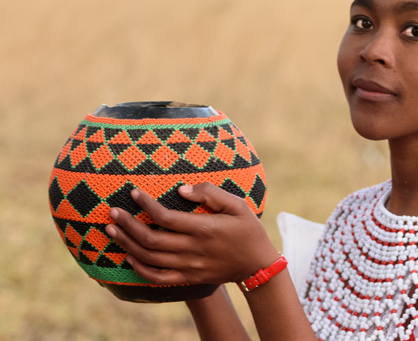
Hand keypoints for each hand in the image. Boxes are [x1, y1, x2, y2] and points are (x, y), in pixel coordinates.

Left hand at [105, 182, 278, 285]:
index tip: (134, 192)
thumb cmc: (249, 230)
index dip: (146, 204)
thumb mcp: (238, 205)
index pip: (165, 217)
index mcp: (203, 228)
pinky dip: (140, 268)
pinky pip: (158, 277)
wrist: (257, 264)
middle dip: (127, 224)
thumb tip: (181, 188)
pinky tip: (130, 256)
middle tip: (113, 212)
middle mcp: (192, 249)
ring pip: (149, 257)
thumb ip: (211, 194)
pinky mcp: (188, 277)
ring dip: (127, 243)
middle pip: (150, 238)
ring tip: (112, 229)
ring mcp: (188, 266)